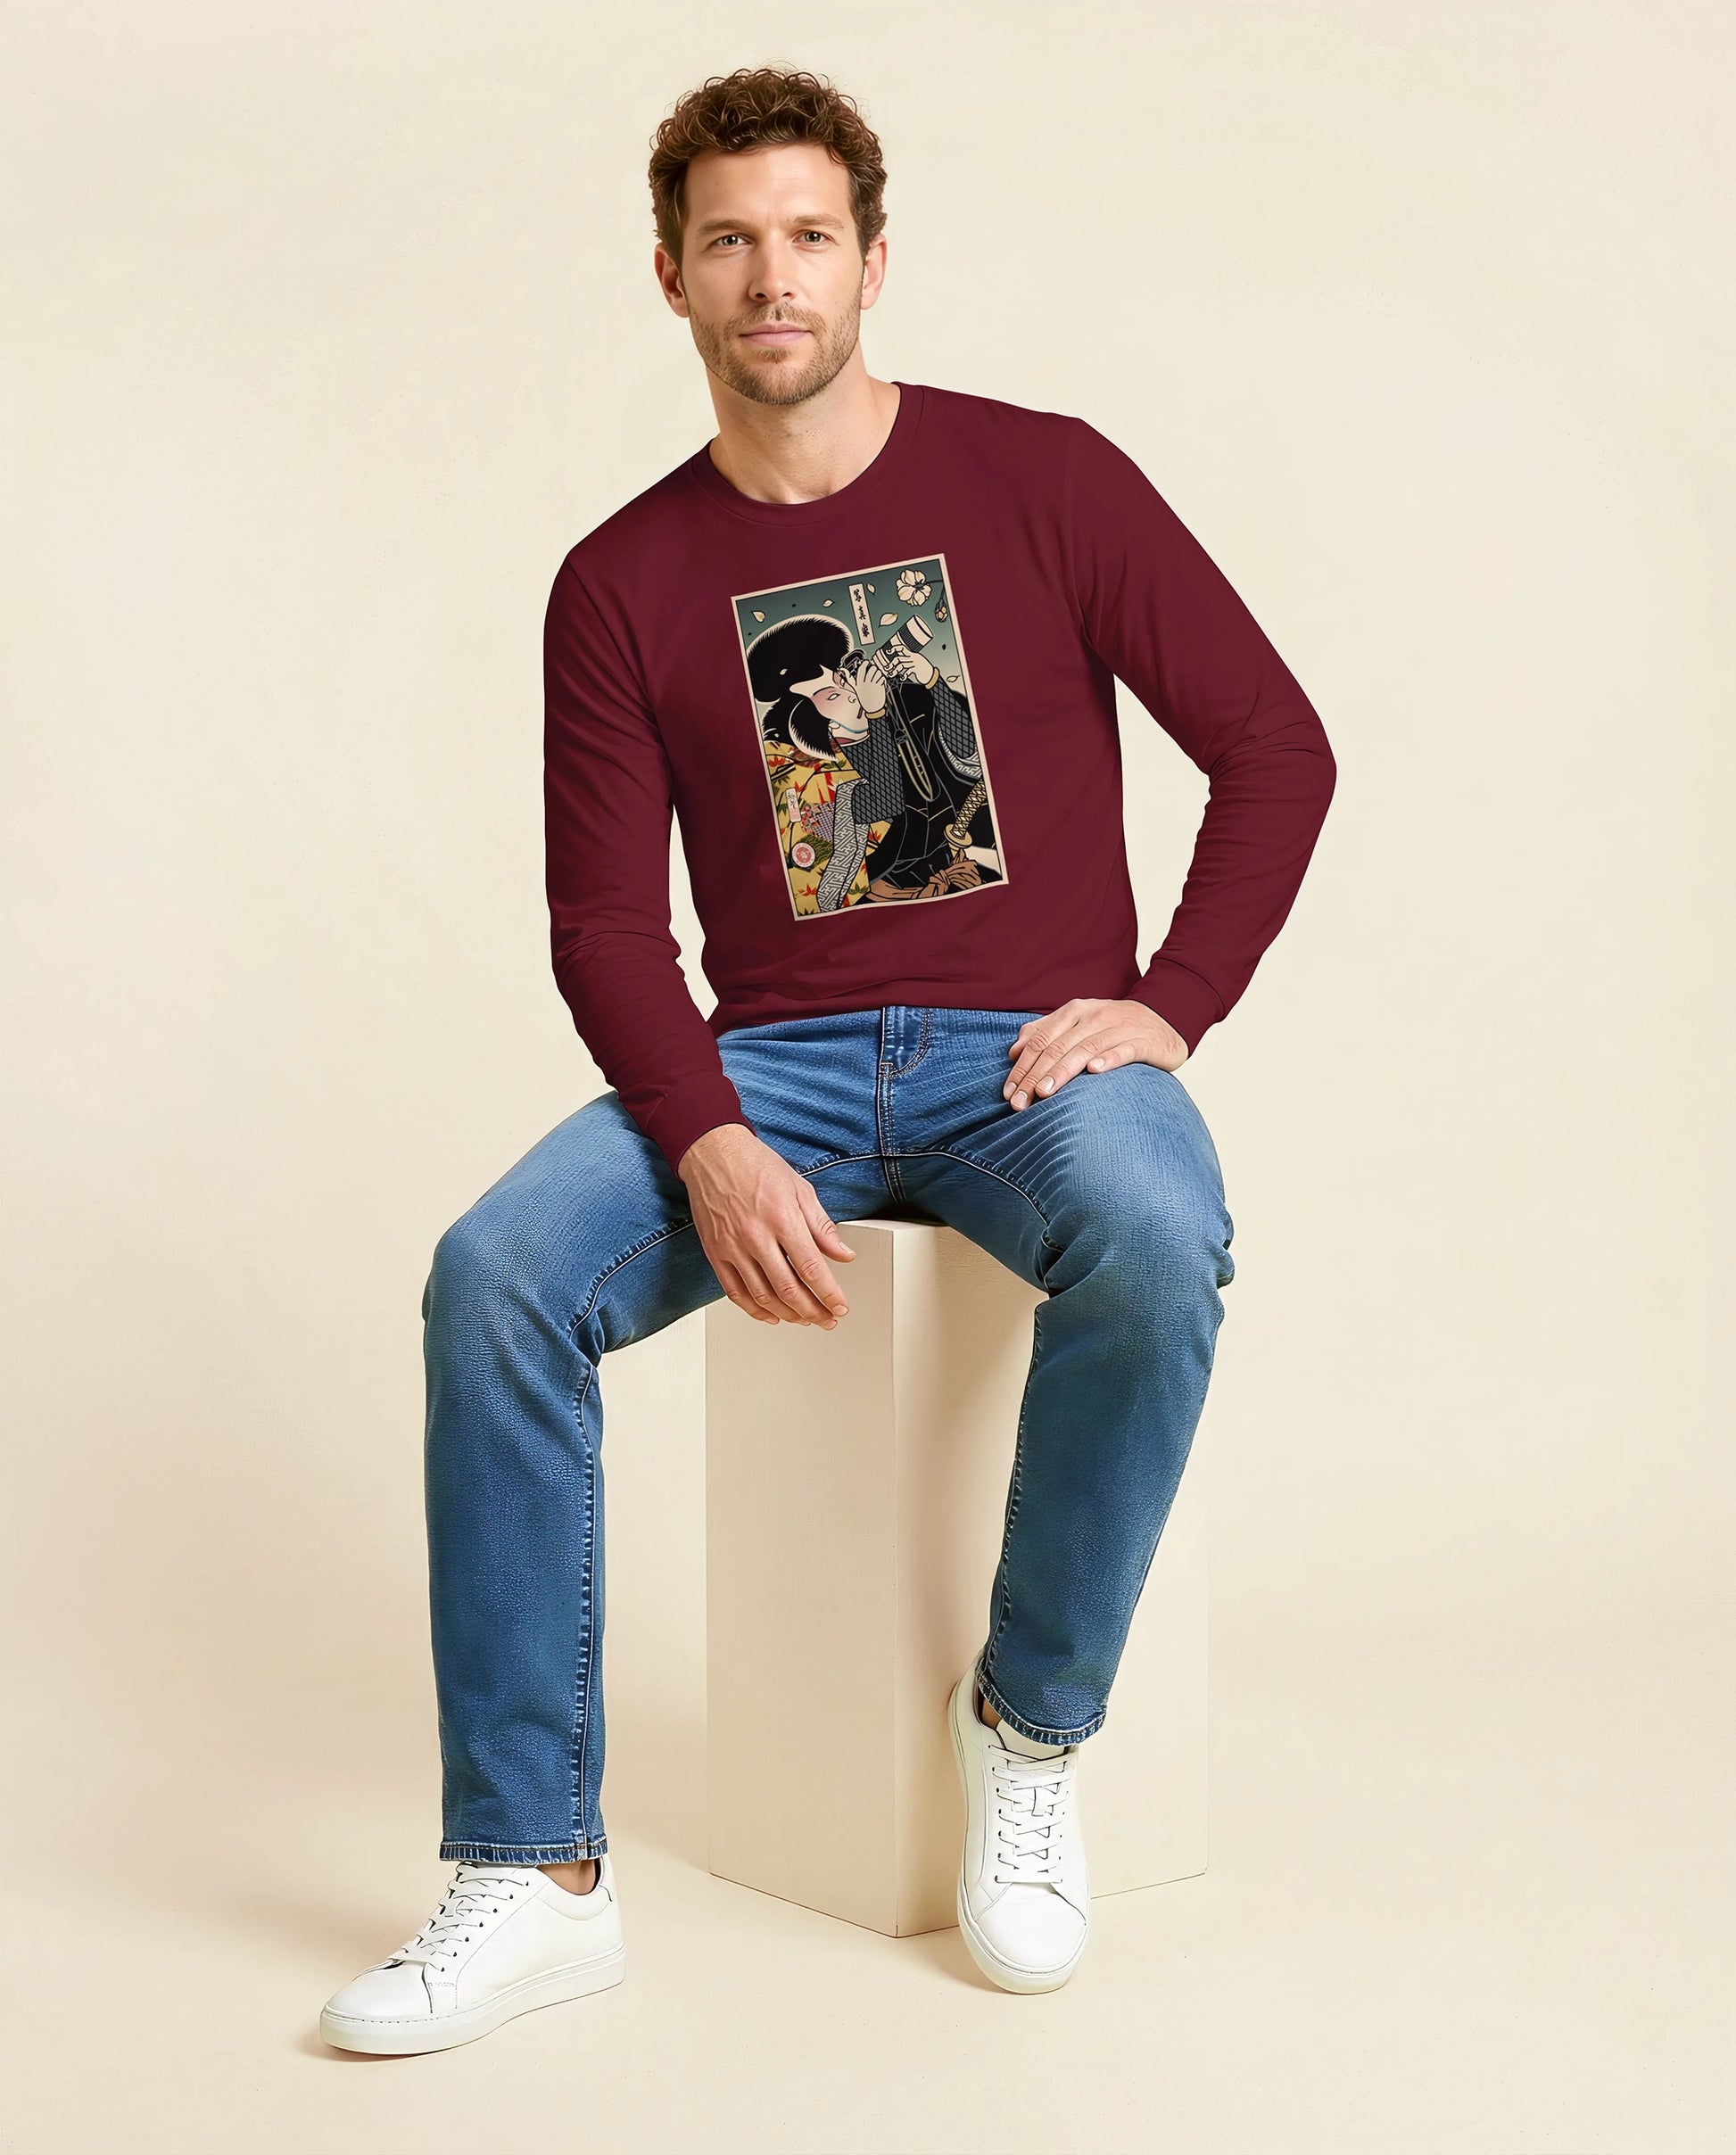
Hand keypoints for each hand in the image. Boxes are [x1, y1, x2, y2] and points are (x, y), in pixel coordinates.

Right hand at [677, 1124, 855, 1326]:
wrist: (713, 1153)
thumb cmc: (756, 1166)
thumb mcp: (800, 1189)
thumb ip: (822, 1226)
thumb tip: (843, 1254)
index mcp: (782, 1218)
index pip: (811, 1268)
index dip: (829, 1293)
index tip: (840, 1306)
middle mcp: (756, 1236)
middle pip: (789, 1289)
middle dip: (813, 1311)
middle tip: (827, 1319)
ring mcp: (733, 1247)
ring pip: (763, 1296)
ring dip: (788, 1314)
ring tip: (804, 1319)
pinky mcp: (715, 1253)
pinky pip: (735, 1292)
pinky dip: (755, 1310)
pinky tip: (771, 1315)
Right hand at [841, 656, 887, 714]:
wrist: (873, 709)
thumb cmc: (864, 699)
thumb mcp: (855, 689)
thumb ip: (849, 679)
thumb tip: (843, 670)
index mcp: (858, 683)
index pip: (861, 668)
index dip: (865, 663)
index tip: (866, 663)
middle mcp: (866, 683)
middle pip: (871, 668)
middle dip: (873, 668)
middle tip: (873, 673)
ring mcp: (873, 684)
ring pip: (878, 671)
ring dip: (878, 673)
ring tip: (876, 678)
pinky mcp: (880, 685)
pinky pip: (883, 676)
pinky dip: (883, 678)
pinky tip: (880, 682)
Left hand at [883, 647, 937, 687]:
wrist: (932, 675)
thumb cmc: (923, 670)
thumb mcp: (915, 663)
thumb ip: (908, 661)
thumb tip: (898, 663)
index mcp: (912, 654)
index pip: (902, 648)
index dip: (895, 648)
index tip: (888, 651)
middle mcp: (914, 657)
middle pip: (899, 658)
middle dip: (891, 664)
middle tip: (886, 668)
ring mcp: (915, 663)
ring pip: (901, 665)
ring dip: (894, 671)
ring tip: (890, 675)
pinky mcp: (917, 669)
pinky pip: (908, 671)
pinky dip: (904, 675)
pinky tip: (902, 678)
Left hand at [1003, 998, 1188, 1109]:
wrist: (1163, 1020)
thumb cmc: (1113, 1027)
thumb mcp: (1078, 1024)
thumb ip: (1045, 1032)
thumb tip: (1014, 1050)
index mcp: (1074, 1012)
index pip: (1041, 1040)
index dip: (1022, 1067)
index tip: (1008, 1092)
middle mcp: (1094, 1017)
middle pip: (1058, 1048)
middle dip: (1035, 1077)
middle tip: (1019, 1103)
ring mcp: (1119, 1028)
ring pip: (1085, 1049)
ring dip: (1063, 1071)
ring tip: (1045, 1093)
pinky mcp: (1143, 1041)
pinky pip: (1124, 1050)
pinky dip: (1109, 1059)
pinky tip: (1095, 1072)